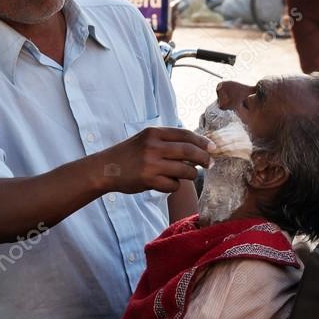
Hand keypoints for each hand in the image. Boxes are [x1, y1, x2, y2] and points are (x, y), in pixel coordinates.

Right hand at [98, 127, 212, 194]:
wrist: (106, 168)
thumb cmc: (130, 153)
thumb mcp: (147, 139)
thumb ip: (168, 140)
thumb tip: (198, 145)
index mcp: (154, 133)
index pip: (185, 135)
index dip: (202, 142)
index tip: (213, 148)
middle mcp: (153, 146)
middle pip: (189, 151)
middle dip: (204, 158)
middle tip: (210, 163)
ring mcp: (151, 164)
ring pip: (185, 170)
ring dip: (191, 174)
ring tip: (186, 174)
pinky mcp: (149, 180)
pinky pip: (173, 185)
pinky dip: (175, 185)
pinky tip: (168, 183)